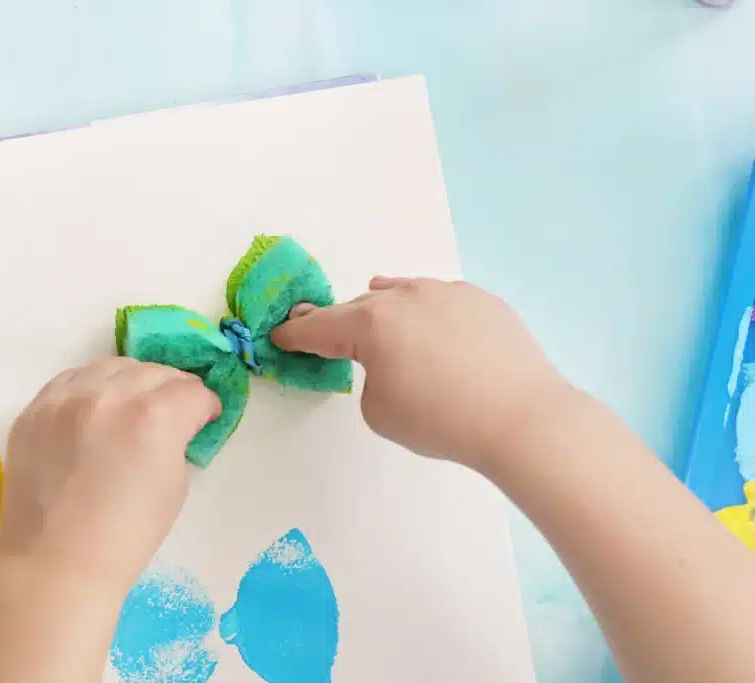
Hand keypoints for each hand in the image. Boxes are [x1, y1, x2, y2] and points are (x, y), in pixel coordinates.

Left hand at [0, 357, 220, 596]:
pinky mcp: (35, 410)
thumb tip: (175, 423)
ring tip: (133, 403)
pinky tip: (95, 405)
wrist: (56, 564)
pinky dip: (90, 386)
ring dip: (131, 380)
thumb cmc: (127, 535)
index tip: (204, 417)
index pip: (192, 392)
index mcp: (154, 417)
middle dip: (172, 389)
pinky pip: (69, 379)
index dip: (205, 407)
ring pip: (111, 366)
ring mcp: (65, 400)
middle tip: (174, 410)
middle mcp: (110, 396)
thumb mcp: (175, 485)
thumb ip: (177, 440)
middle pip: (154, 372)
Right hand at [272, 277, 572, 471]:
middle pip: (358, 306)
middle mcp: (405, 297)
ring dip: (381, 307)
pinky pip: (439, 299)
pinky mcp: (481, 299)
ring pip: (400, 292)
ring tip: (373, 316)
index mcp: (371, 324)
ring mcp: (446, 292)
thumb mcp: (379, 411)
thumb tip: (389, 362)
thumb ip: (369, 377)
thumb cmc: (442, 420)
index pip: (319, 328)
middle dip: (336, 321)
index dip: (295, 334)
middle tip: (319, 328)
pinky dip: (425, 312)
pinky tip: (430, 329)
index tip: (280, 334)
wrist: (520, 417)